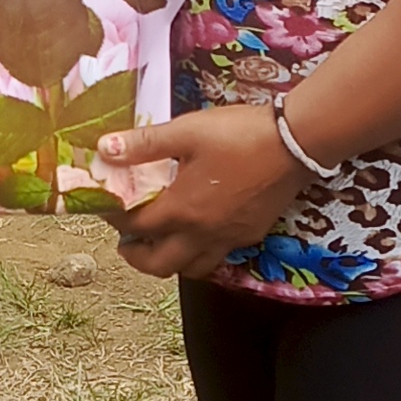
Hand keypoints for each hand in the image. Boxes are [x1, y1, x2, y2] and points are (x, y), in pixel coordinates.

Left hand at [101, 102, 301, 281]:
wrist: (296, 143)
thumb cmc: (240, 134)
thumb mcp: (187, 131)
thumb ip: (144, 143)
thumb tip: (103, 148)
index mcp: (181, 209)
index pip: (135, 227)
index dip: (114, 219)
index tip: (108, 208)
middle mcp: (202, 233)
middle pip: (159, 265)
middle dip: (137, 258)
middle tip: (129, 242)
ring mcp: (228, 238)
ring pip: (191, 270)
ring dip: (170, 261)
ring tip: (163, 240)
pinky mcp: (250, 235)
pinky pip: (218, 257)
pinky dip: (200, 253)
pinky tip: (200, 232)